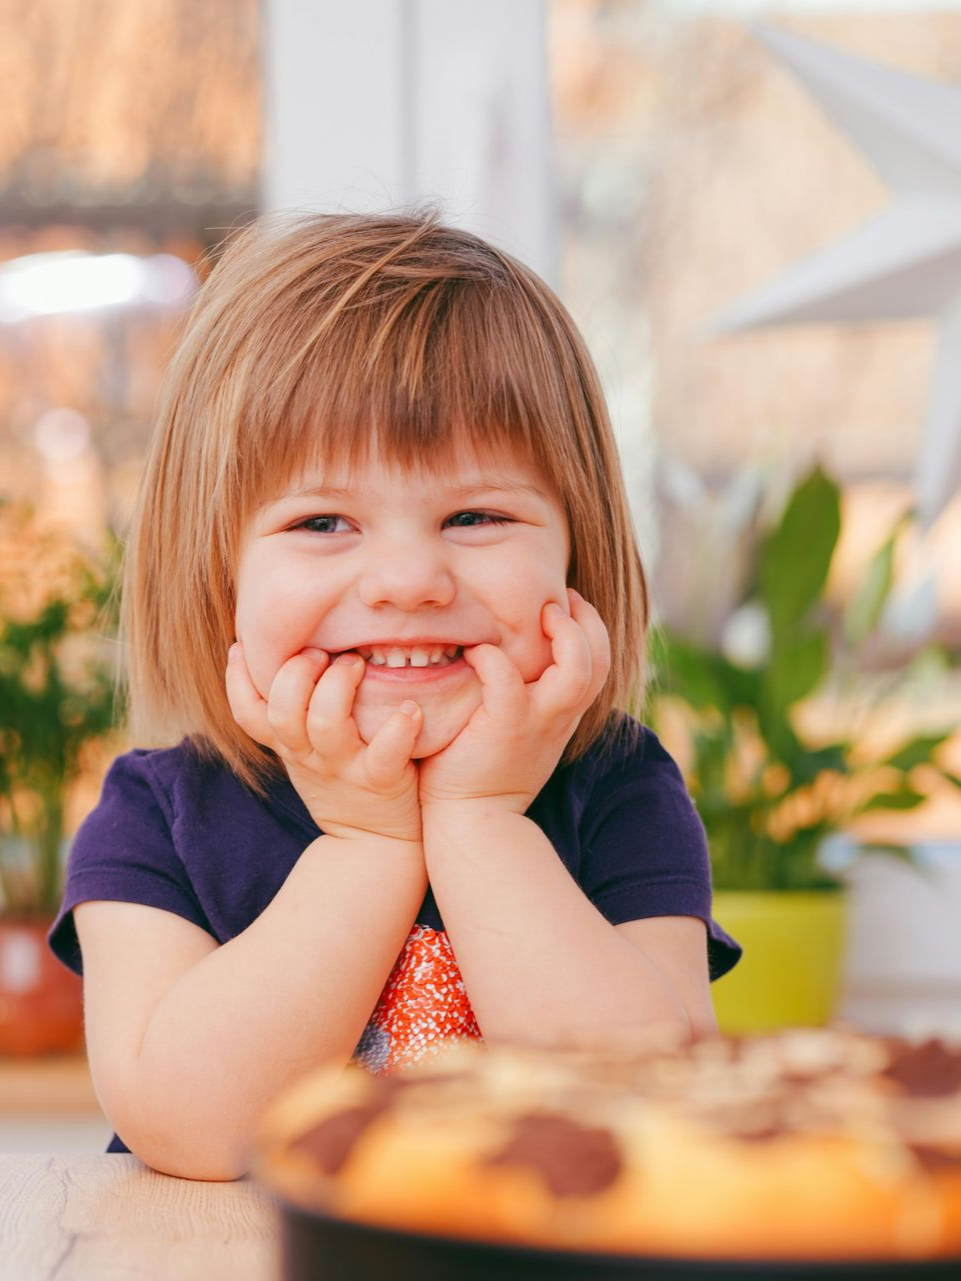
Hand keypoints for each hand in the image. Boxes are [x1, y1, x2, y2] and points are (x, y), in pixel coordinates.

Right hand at [225, 644, 423, 844]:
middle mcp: (309, 755)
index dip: (237, 680)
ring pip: (325, 725)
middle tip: (321, 653)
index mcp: (289, 745)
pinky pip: (385, 754)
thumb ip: (295, 713)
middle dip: (296, 673)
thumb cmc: (342, 783)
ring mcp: (343, 768)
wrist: (374, 845)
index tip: (242, 645)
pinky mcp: (380, 781)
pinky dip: (398, 728)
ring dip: (339, 686)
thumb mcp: (305, 753)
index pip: (247, 713)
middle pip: (282, 711)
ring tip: (358, 664)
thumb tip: (290, 655)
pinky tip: (410, 709)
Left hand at [417, 588, 610, 814]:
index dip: (590, 627)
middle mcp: (559, 716)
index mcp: (564, 714)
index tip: (566, 606)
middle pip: (600, 659)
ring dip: (564, 634)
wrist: (472, 822)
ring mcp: (537, 722)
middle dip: (587, 620)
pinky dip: (493, 658)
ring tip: (539, 615)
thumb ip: (525, 697)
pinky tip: (476, 653)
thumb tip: (507, 655)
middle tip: (558, 600)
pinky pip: (507, 678)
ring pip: (577, 669)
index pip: (599, 662)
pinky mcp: (505, 727)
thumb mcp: (518, 731)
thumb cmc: (483, 771)